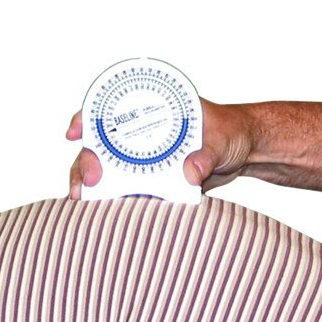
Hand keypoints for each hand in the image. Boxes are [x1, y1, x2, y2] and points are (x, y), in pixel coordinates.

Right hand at [67, 99, 252, 198]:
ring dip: (92, 185)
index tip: (76, 133)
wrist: (245, 153)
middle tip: (87, 183)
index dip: (86, 118)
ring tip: (83, 203)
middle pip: (100, 144)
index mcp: (153, 108)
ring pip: (108, 169)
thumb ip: (206, 155)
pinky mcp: (154, 179)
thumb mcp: (221, 138)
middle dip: (85, 162)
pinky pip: (128, 189)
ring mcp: (145, 156)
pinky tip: (103, 213)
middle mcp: (142, 131)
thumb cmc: (231, 132)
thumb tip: (190, 173)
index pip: (110, 108)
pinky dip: (115, 200)